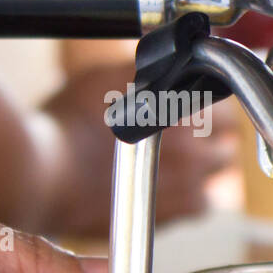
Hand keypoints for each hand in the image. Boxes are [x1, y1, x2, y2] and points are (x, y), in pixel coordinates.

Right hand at [39, 63, 237, 236]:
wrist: (47, 174)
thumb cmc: (69, 124)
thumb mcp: (109, 77)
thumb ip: (150, 71)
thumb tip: (173, 57)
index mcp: (182, 114)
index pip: (224, 111)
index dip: (212, 107)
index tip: (201, 107)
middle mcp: (191, 152)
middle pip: (226, 144)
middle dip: (213, 137)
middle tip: (191, 133)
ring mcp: (183, 187)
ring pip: (216, 175)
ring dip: (205, 166)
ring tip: (182, 160)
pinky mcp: (168, 215)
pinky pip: (200, 205)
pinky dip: (192, 195)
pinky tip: (173, 186)